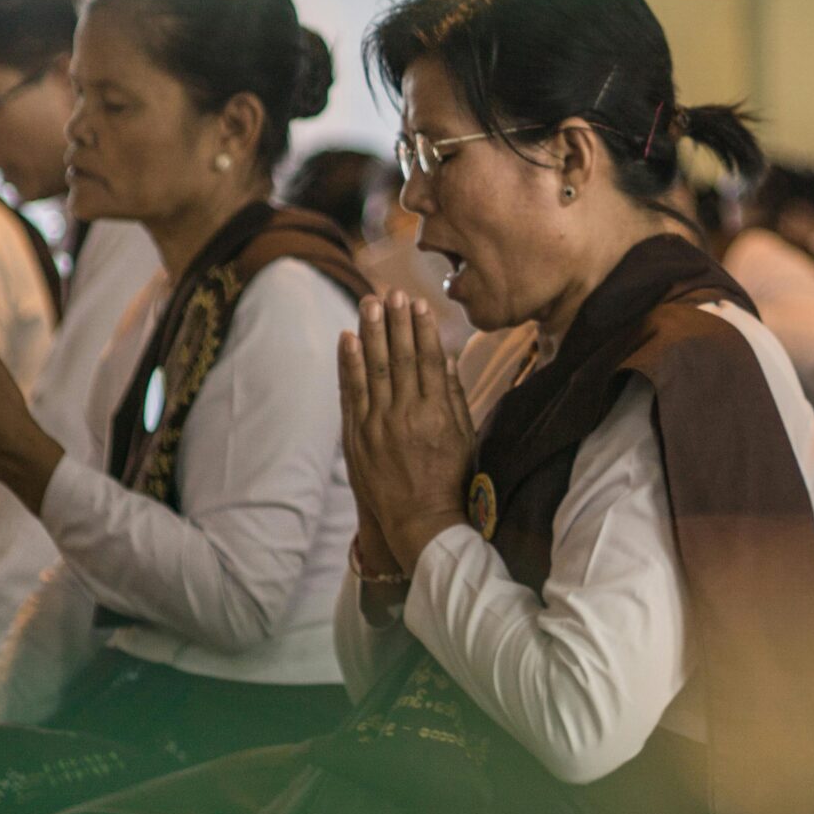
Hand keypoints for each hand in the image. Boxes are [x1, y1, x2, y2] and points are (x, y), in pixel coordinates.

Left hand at [340, 293, 475, 575]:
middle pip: (400, 357)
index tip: (418, 304)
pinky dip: (348, 363)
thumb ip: (455, 396)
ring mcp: (378, 425)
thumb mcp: (465, 436)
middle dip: (395, 322)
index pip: (428, 359)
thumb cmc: (450, 479)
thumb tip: (447, 359)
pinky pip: (351, 392)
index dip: (422, 329)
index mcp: (438, 412)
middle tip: (392, 293)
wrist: (420, 521)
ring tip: (369, 303)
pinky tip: (347, 338)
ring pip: (373, 368)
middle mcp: (407, 413)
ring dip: (371, 332)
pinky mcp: (358, 437)